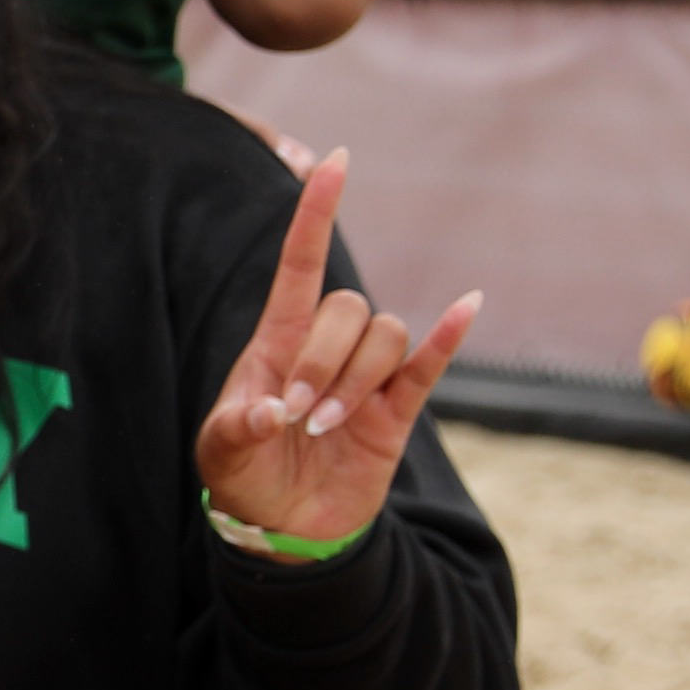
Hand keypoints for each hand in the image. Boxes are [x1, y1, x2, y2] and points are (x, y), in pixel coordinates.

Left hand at [193, 148, 476, 549]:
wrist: (281, 528)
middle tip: (295, 414)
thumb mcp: (221, 452)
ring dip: (357, 380)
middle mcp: (325, 348)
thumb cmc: (242, 476)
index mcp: (275, 342)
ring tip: (323, 428)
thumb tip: (270, 411)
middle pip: (346, 310)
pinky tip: (468, 305)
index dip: (315, 214)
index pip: (300, 264)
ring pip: (385, 339)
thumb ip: (237, 429)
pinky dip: (448, 337)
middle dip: (321, 359)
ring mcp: (366, 377)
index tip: (333, 161)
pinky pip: (428, 364)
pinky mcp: (397, 411)